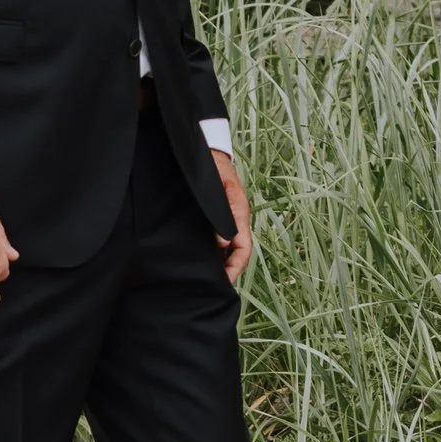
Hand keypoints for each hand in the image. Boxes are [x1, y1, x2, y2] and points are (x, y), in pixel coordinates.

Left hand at [212, 148, 253, 283]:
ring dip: (218, 264)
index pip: (243, 249)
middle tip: (210, 288)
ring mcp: (225, 222)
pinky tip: (198, 261)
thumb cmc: (213, 168)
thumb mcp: (220, 189)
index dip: (235, 268)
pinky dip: (210, 254)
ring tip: (202, 279)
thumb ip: (223, 213)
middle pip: (235, 254)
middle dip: (226, 272)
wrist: (206, 153)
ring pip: (226, 250)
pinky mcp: (214, 220)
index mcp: (239, 215)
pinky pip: (216, 242)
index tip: (223, 282)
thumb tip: (222, 241)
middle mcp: (234, 222)